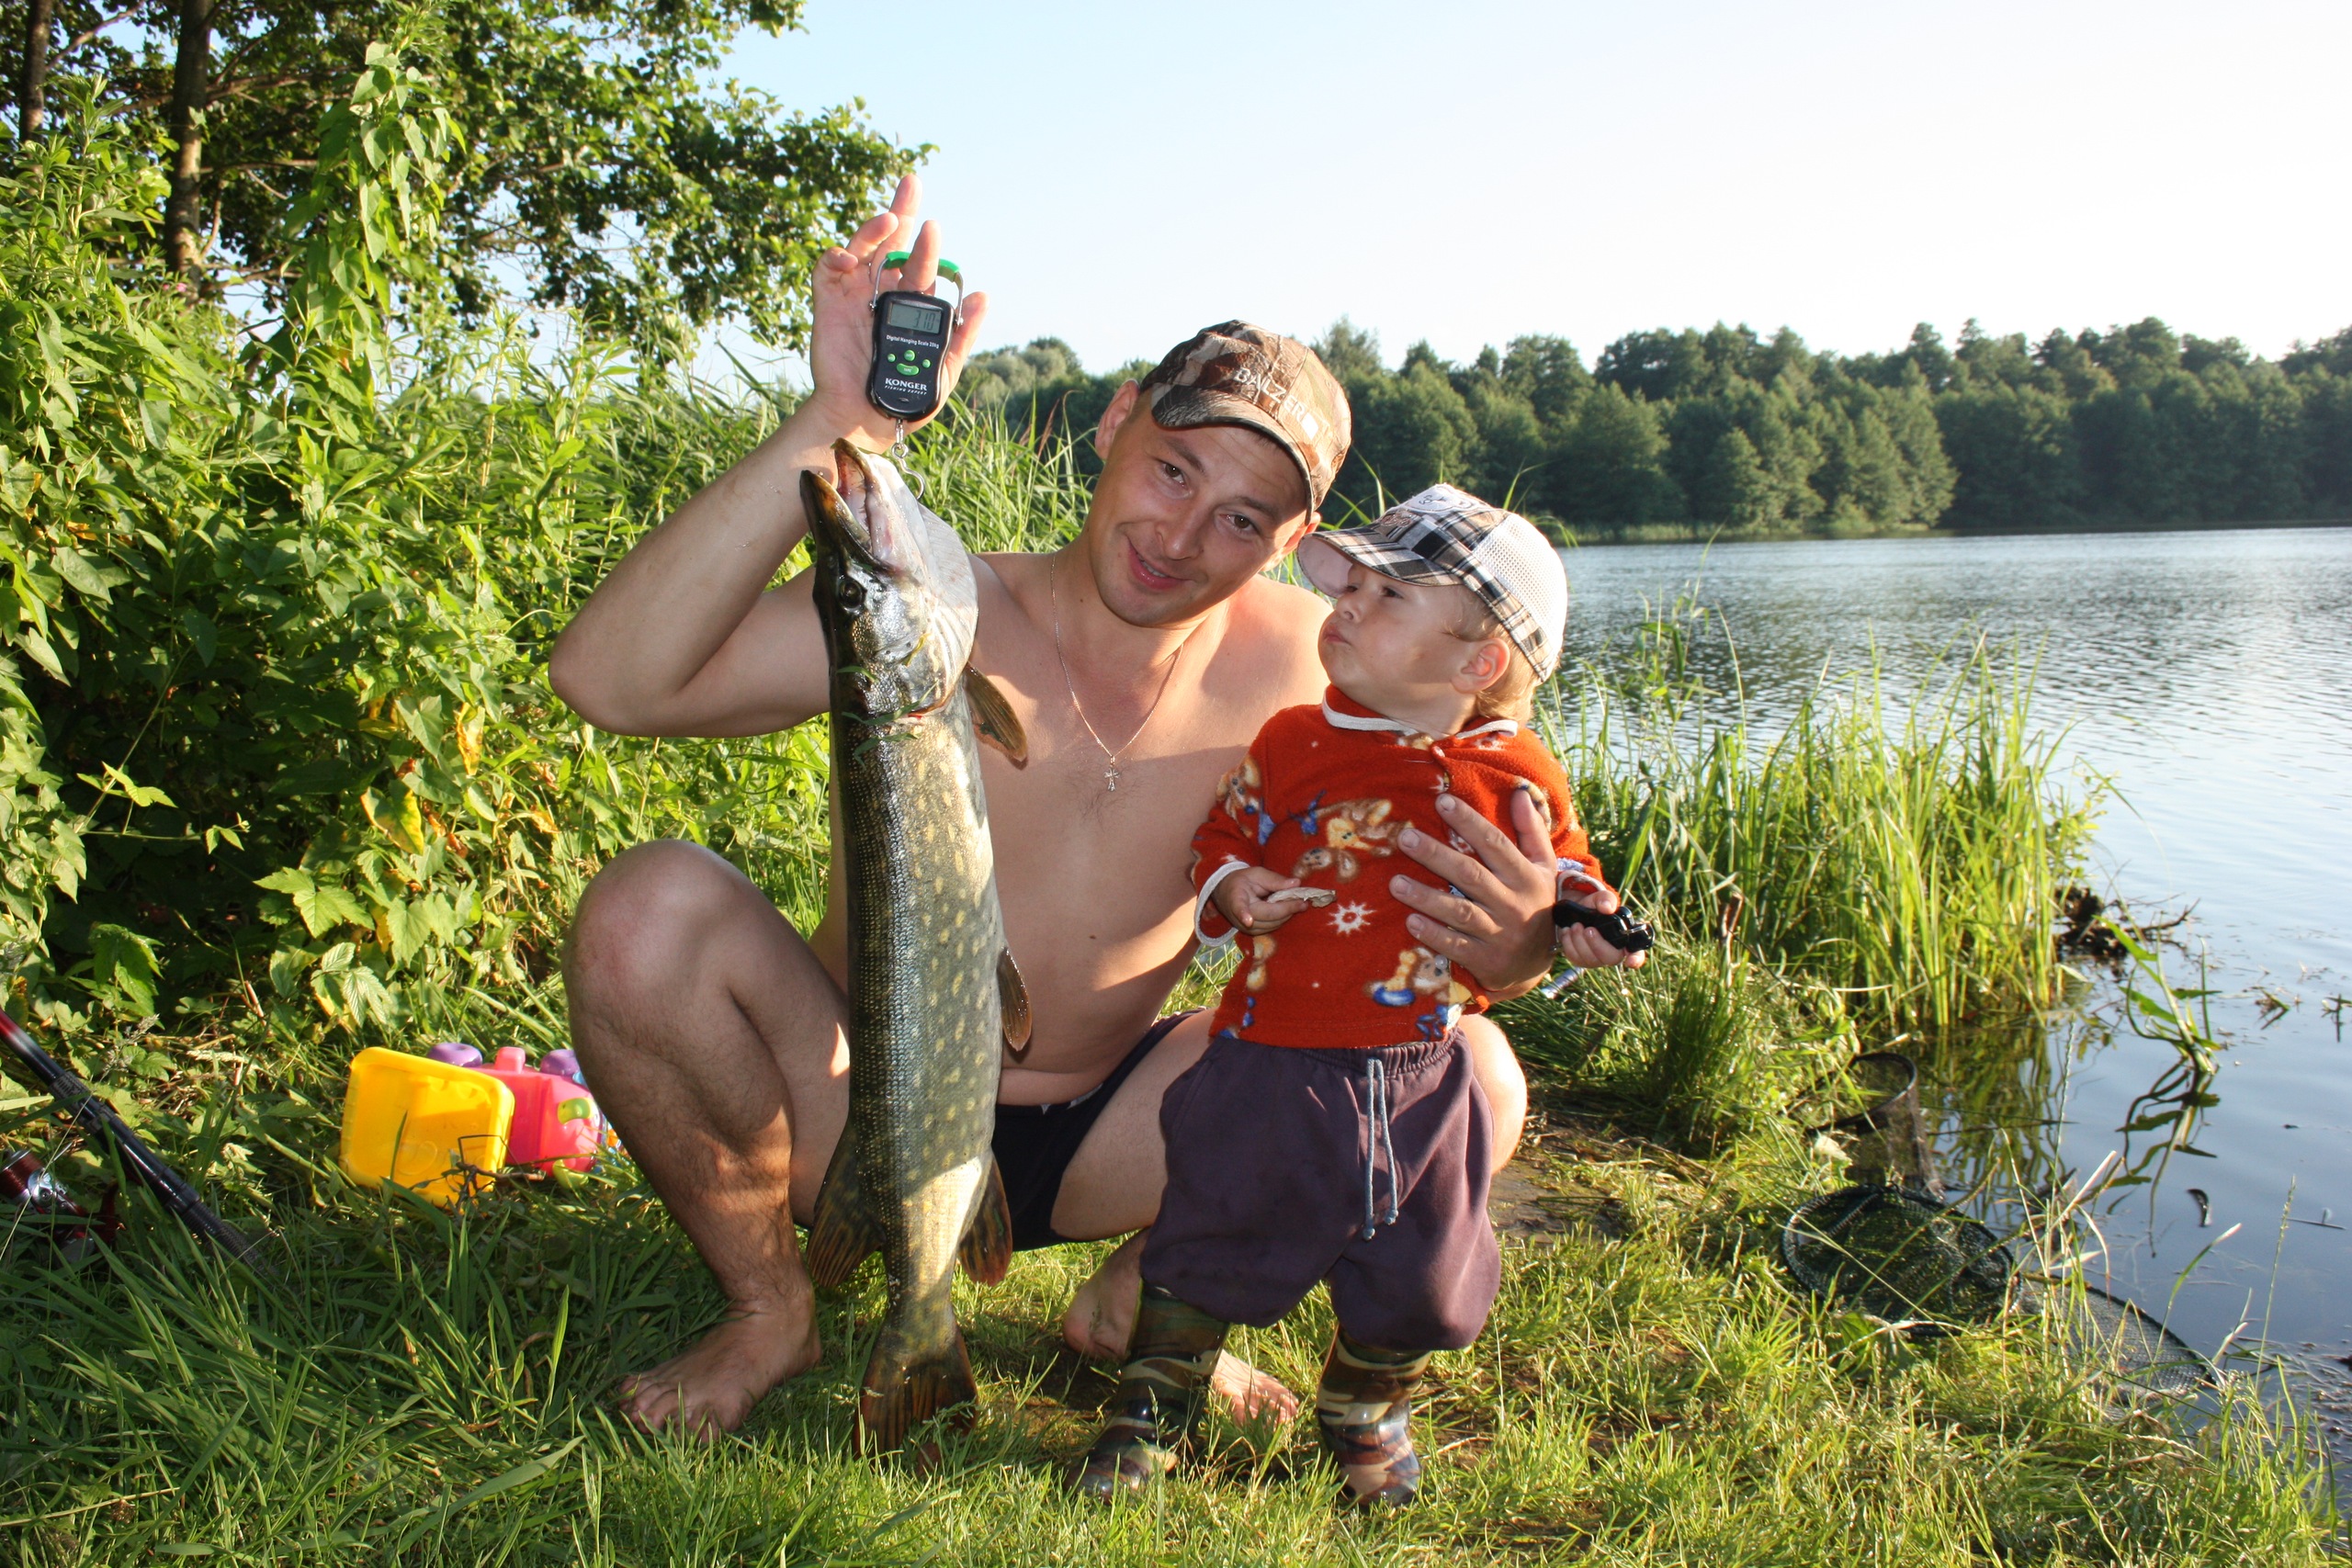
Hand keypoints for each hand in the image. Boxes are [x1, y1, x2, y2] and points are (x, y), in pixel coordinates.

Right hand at [804, 174, 991, 448]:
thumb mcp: (945, 365)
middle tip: (913, 183)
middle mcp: (880, 292)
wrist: (868, 419)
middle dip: (901, 211)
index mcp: (908, 301)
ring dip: (872, 231)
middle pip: (890, 243)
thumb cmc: (907, 395)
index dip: (924, 239)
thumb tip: (983, 295)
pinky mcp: (828, 305)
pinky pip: (827, 271)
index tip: (934, 223)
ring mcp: (853, 296)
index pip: (917, 260)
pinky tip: (850, 259)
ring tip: (889, 221)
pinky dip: (835, 258)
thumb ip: (963, 331)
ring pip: (861, 250)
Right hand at [1213, 866, 1307, 934]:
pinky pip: (1271, 927)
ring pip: (1272, 924)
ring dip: (1287, 915)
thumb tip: (1296, 883)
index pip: (1239, 907)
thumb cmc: (1243, 880)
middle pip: (1267, 916)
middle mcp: (1238, 915)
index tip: (1248, 921)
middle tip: (1303, 901)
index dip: (1243, 914)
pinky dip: (1282, 919)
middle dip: (1287, 909)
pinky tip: (1288, 909)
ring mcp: (1244, 926)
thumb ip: (1275, 879)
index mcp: (1236, 897)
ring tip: (1298, 903)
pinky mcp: (1251, 932)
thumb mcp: (1257, 874)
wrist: (1226, 893)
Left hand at [1390, 787, 1565, 993]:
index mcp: (1525, 876)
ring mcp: (1499, 933)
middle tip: (1405, 838)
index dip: (1469, 822)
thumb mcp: (1543, 867)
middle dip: (1436, 855)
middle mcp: (1512, 903)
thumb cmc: (1535, 903)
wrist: (1537, 965)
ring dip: (1426, 897)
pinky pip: (1456, 946)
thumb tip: (1520, 793)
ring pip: (1459, 912)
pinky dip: (1434, 935)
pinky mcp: (1486, 960)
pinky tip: (1411, 921)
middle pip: (1471, 875)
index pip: (1495, 844)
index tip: (1441, 801)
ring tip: (1395, 882)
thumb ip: (1531, 831)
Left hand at [1556, 892, 1648, 971]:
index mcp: (1624, 938)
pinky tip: (1568, 931)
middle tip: (1588, 929)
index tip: (1630, 961)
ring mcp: (1597, 958)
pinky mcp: (1582, 960)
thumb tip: (1607, 907)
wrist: (1575, 913)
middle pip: (1611, 958)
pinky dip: (1568, 944)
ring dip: (1580, 941)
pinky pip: (1575, 958)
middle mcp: (1613, 952)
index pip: (1636, 953)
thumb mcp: (1600, 899)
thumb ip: (1606, 899)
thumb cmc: (1595, 908)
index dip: (1636, 959)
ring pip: (1591, 960)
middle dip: (1597, 944)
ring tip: (1575, 925)